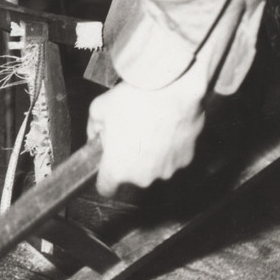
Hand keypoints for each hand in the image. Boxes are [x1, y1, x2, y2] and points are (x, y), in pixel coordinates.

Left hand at [87, 76, 205, 195]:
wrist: (172, 90)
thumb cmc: (133, 100)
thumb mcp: (98, 109)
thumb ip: (92, 128)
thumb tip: (94, 136)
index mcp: (118, 169)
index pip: (106, 188)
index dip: (104, 178)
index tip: (105, 166)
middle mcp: (144, 177)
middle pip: (131, 175)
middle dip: (127, 158)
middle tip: (126, 133)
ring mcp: (168, 171)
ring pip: (153, 166)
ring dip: (149, 153)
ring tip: (147, 126)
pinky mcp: (186, 160)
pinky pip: (172, 157)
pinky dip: (168, 147)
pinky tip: (165, 126)